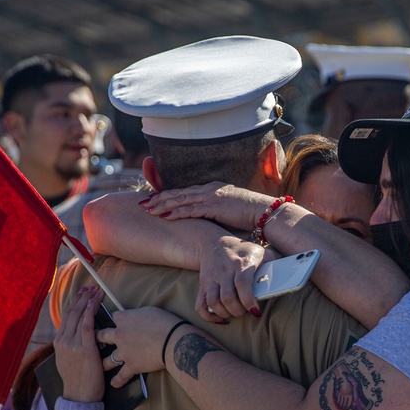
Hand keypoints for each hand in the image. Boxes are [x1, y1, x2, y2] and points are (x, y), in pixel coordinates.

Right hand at [53, 286, 105, 402]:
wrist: (79, 397)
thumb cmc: (78, 380)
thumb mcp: (70, 360)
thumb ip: (74, 345)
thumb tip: (83, 334)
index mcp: (59, 342)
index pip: (67, 317)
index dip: (76, 303)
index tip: (83, 293)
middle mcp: (62, 341)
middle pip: (72, 313)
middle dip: (82, 297)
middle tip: (91, 286)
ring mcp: (72, 344)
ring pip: (79, 316)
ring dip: (88, 301)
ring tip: (96, 290)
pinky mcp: (84, 349)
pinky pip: (86, 326)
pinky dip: (89, 313)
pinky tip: (93, 302)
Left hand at [95, 306, 187, 387]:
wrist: (171, 340)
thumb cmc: (164, 322)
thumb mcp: (149, 311)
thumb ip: (138, 314)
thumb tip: (136, 316)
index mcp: (124, 319)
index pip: (115, 316)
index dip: (117, 319)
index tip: (118, 320)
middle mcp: (119, 335)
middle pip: (102, 336)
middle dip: (97, 337)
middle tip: (93, 339)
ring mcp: (124, 352)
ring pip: (108, 359)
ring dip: (103, 363)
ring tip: (99, 366)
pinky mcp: (132, 365)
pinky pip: (122, 375)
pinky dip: (117, 381)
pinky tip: (114, 383)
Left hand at [142, 182, 272, 230]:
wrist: (264, 211)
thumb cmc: (251, 214)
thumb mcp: (231, 209)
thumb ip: (218, 211)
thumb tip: (210, 220)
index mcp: (213, 188)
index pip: (186, 191)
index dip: (169, 195)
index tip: (156, 199)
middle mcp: (209, 189)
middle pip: (179, 193)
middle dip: (160, 197)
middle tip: (144, 202)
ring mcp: (211, 197)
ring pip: (180, 200)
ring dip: (162, 205)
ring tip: (148, 209)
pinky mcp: (213, 206)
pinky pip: (189, 210)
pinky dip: (175, 212)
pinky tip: (164, 216)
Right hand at [195, 235, 272, 321]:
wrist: (214, 242)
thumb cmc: (243, 250)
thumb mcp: (260, 251)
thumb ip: (272, 264)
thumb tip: (285, 278)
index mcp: (240, 263)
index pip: (242, 284)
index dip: (248, 301)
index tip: (255, 311)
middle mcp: (224, 271)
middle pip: (227, 297)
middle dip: (238, 310)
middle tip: (246, 312)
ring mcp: (211, 279)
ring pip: (213, 302)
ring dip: (224, 313)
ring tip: (234, 313)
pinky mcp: (203, 285)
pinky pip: (200, 305)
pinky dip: (209, 316)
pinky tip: (220, 318)